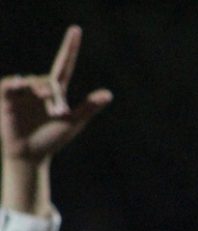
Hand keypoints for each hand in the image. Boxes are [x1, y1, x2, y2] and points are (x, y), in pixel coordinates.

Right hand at [1, 26, 110, 166]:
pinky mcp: (7, 98)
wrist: (31, 155)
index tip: (76, 29)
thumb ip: (88, 107)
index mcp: (56, 91)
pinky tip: (18, 85)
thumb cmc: (52, 139)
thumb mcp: (73, 123)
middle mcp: (38, 87)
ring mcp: (22, 92)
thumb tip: (108, 94)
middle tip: (60, 113)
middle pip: (49, 80)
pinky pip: (10, 85)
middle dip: (55, 95)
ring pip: (32, 81)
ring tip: (50, 107)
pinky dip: (14, 84)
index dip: (70, 48)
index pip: (64, 64)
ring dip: (40, 92)